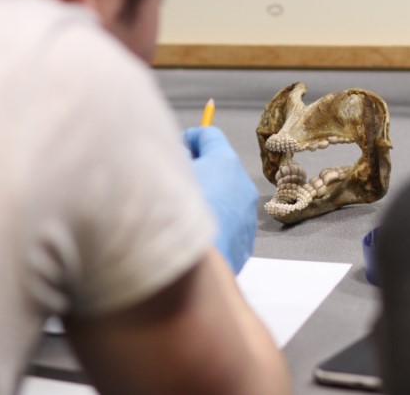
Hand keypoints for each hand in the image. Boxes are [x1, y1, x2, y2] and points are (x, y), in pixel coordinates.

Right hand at [183, 126, 257, 273]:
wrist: (189, 272)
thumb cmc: (171, 218)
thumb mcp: (162, 176)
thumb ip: (171, 160)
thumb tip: (177, 158)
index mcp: (225, 163)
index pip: (210, 135)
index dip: (189, 138)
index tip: (176, 147)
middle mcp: (242, 185)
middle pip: (220, 167)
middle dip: (198, 169)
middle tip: (173, 179)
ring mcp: (247, 216)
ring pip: (226, 197)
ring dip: (206, 198)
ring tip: (178, 212)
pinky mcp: (244, 242)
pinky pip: (227, 225)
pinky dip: (212, 224)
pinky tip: (189, 235)